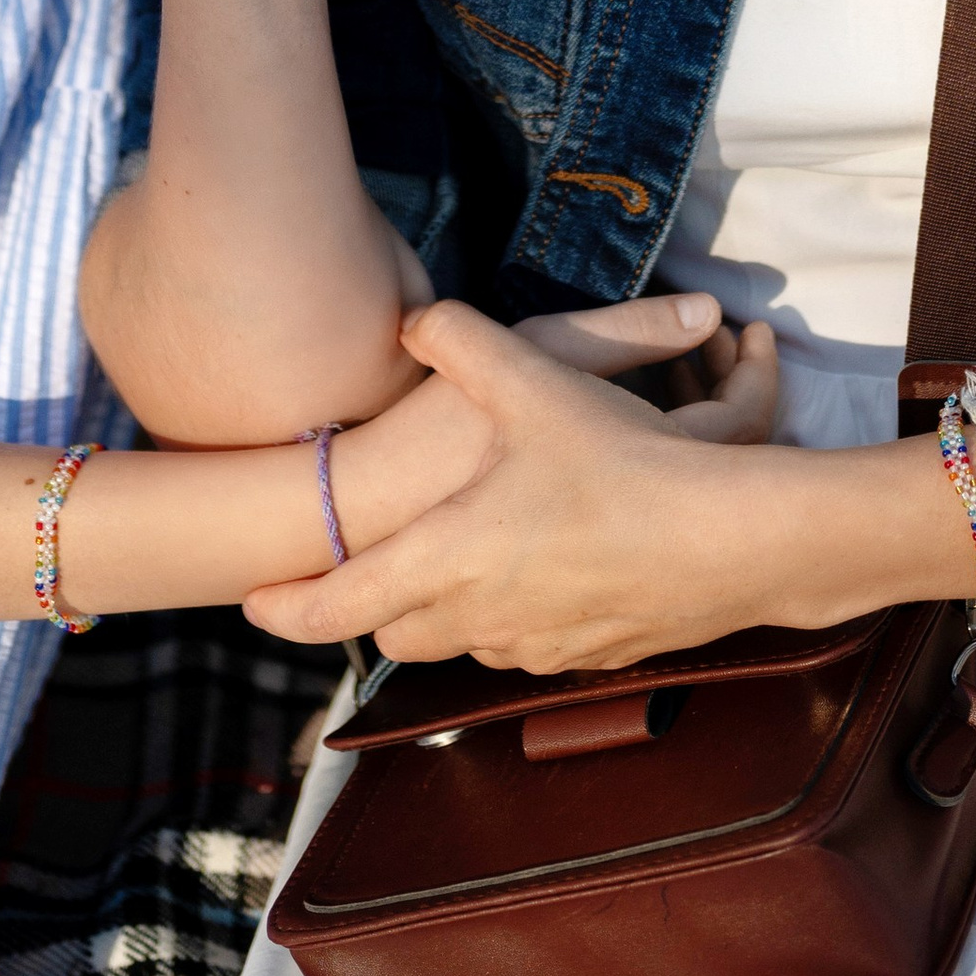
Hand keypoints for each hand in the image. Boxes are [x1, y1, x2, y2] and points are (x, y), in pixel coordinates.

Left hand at [246, 298, 804, 668]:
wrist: (725, 543)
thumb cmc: (622, 464)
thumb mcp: (537, 382)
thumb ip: (465, 342)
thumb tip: (412, 318)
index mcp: (449, 557)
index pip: (340, 602)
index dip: (288, 606)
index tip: (250, 603)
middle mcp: (480, 615)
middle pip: (393, 636)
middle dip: (368, 612)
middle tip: (358, 575)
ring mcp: (535, 645)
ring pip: (460, 645)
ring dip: (441, 614)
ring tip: (448, 566)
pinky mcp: (587, 657)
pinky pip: (522, 647)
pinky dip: (506, 619)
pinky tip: (535, 573)